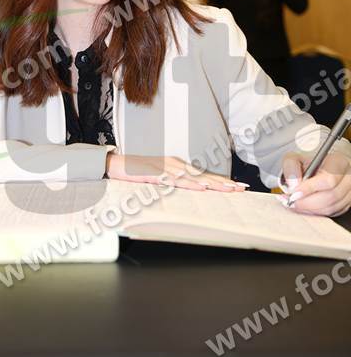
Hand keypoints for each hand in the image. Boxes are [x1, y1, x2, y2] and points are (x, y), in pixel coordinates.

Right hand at [105, 153, 247, 192]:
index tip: (239, 186)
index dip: (222, 181)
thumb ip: (174, 184)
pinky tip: (201, 187)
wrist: (115, 164)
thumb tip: (191, 192)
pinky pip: (176, 180)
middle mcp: (175, 164)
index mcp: (178, 166)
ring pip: (194, 177)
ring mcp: (166, 168)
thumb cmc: (137, 173)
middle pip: (204, 175)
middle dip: (224, 182)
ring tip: (228, 189)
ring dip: (212, 183)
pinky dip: (190, 183)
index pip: (204, 175)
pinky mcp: (156, 172)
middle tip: (241, 188)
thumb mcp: (160, 179)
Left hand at [280, 151, 350, 215]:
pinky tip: (304, 206)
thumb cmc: (310, 163)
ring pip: (330, 208)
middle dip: (307, 202)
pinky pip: (331, 213)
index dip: (309, 188)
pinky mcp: (345, 205)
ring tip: (294, 203)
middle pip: (330, 196)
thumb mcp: (296, 158)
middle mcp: (347, 179)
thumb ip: (291, 167)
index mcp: (339, 162)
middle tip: (290, 201)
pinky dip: (315, 212)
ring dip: (310, 209)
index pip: (328, 179)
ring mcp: (349, 193)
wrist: (322, 168)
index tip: (293, 193)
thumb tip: (293, 185)